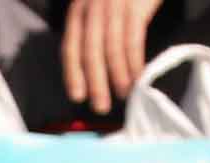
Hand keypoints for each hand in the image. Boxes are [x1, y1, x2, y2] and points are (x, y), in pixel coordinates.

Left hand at [61, 0, 165, 116]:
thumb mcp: (98, 2)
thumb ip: (91, 27)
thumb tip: (92, 65)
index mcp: (79, 10)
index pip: (70, 47)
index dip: (73, 74)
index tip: (77, 96)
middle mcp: (92, 9)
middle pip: (90, 53)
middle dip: (96, 83)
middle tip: (101, 106)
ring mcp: (114, 7)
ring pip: (112, 50)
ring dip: (118, 77)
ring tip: (125, 95)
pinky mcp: (135, 7)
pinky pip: (133, 42)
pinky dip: (135, 64)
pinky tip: (139, 78)